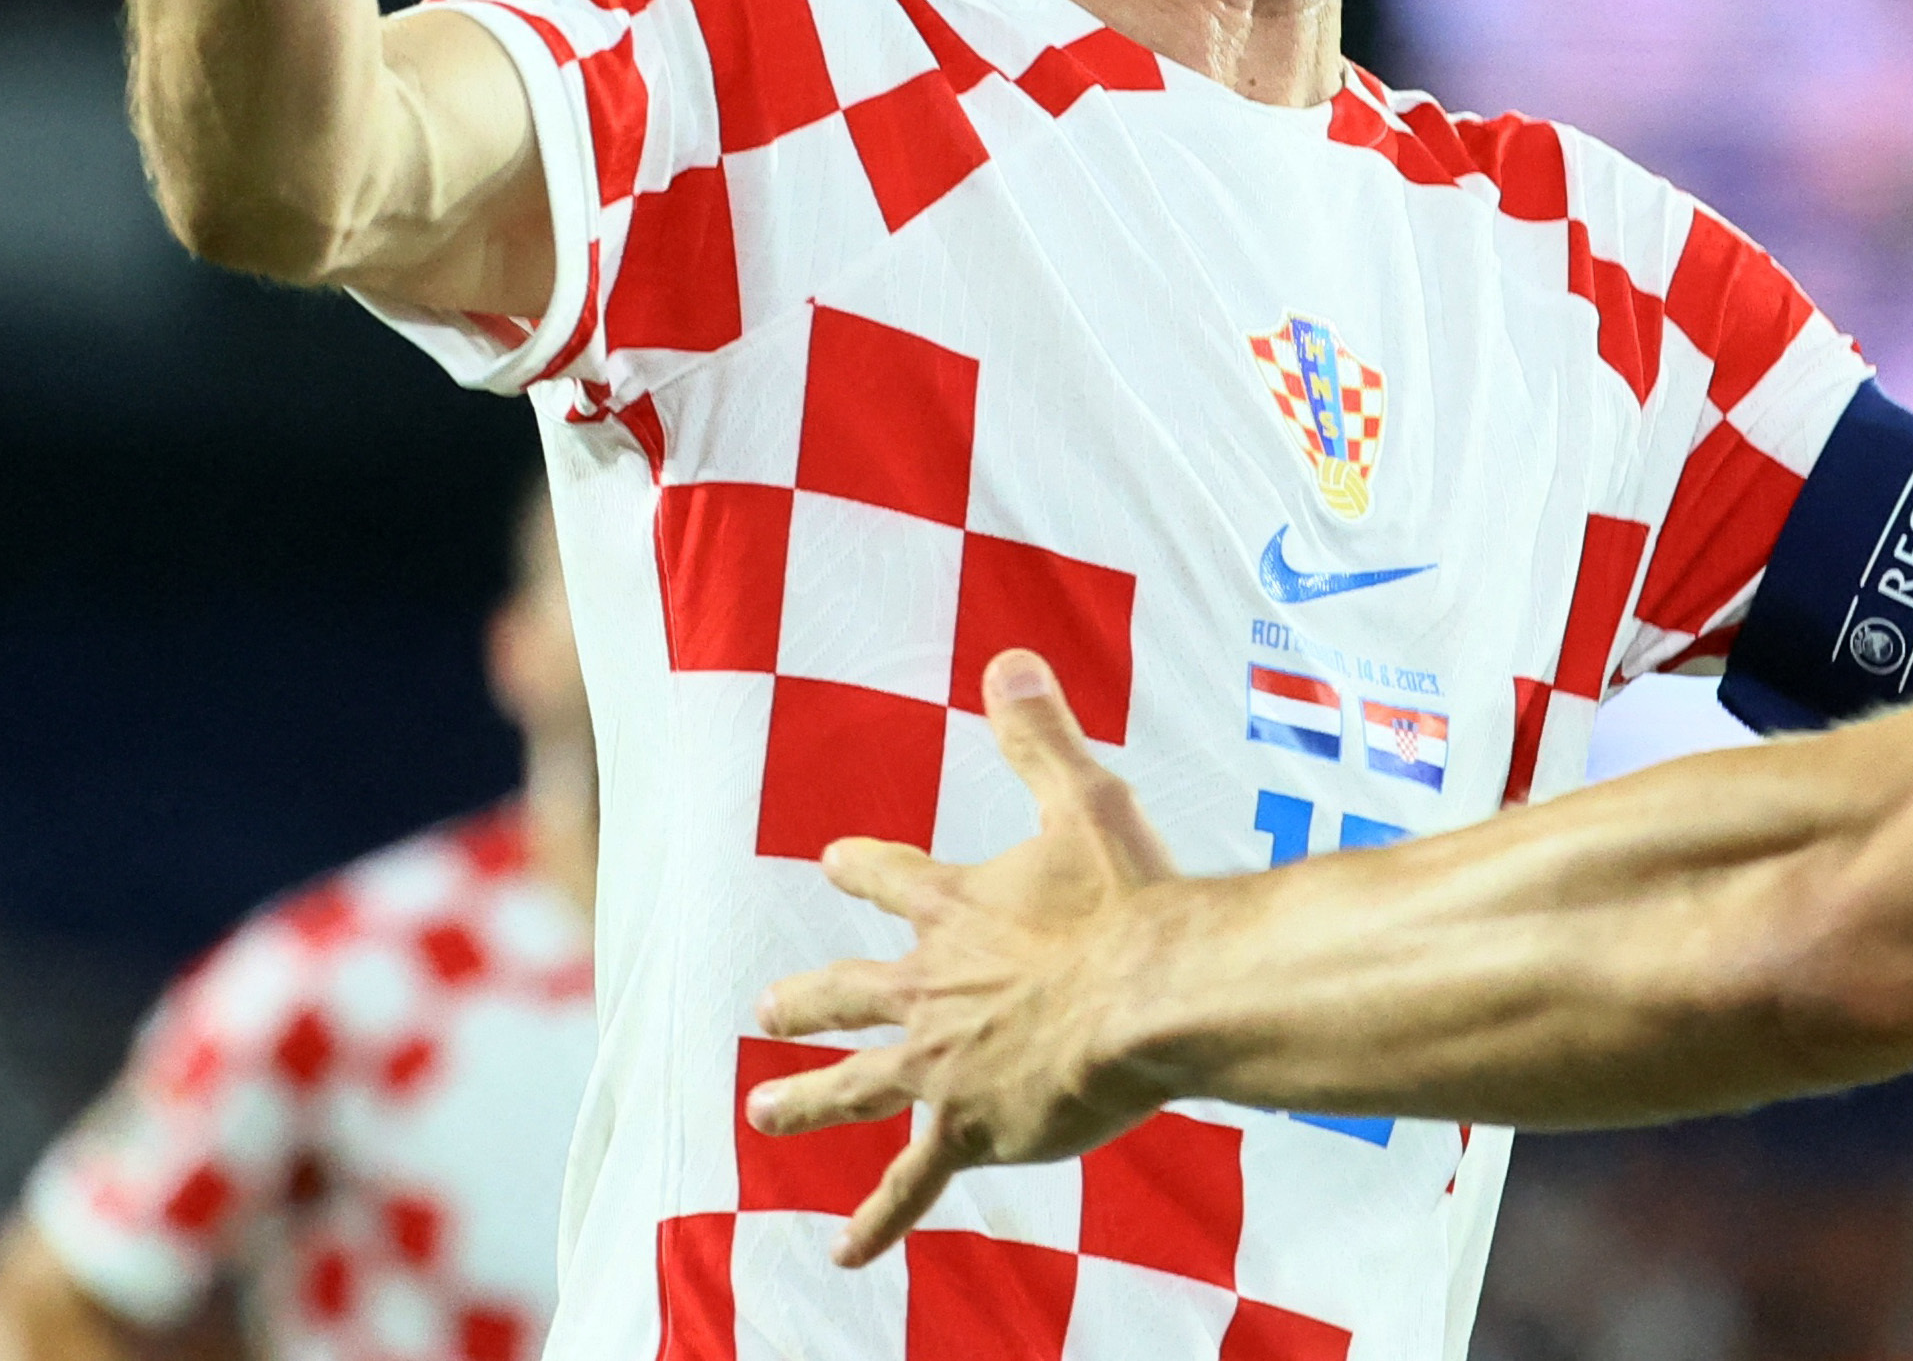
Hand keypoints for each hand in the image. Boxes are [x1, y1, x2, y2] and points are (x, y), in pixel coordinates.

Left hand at [749, 652, 1186, 1264]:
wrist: (1148, 996)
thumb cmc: (1128, 899)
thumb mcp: (1085, 801)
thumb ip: (1040, 736)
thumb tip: (1006, 657)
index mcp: (958, 910)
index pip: (893, 879)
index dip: (863, 867)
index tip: (835, 862)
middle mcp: (930, 989)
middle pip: (849, 993)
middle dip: (809, 999)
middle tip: (766, 1008)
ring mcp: (941, 1066)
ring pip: (855, 1086)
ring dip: (807, 1099)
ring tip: (764, 1112)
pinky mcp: (968, 1128)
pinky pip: (910, 1185)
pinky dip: (876, 1221)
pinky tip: (845, 1255)